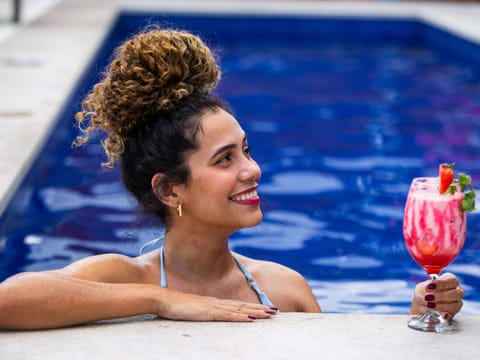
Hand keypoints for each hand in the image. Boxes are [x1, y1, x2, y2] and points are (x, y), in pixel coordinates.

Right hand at [157, 289, 277, 321]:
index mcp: (214, 303)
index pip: (238, 305)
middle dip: (260, 308)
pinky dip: (240, 316)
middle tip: (276, 311)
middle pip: (243, 306)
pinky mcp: (207, 312)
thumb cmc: (174, 306)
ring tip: (270, 314)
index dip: (253, 306)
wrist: (162, 299)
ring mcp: (212, 307)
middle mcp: (216, 303)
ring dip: (256, 312)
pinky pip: (227, 315)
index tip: (266, 308)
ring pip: (239, 309)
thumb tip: (208, 318)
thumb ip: (202, 313)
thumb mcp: (192, 311)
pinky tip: (250, 318)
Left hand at [411, 272, 463, 320]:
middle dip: (441, 296)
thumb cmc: (423, 293)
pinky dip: (444, 314)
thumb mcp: (420, 288)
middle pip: (457, 293)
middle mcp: (456, 291)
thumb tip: (426, 296)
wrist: (421, 306)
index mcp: (449, 280)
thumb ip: (423, 290)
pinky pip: (452, 315)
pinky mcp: (453, 314)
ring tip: (428, 305)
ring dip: (440, 305)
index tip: (429, 286)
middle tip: (428, 297)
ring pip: (456, 305)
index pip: (452, 279)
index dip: (442, 283)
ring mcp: (457, 303)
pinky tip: (438, 313)